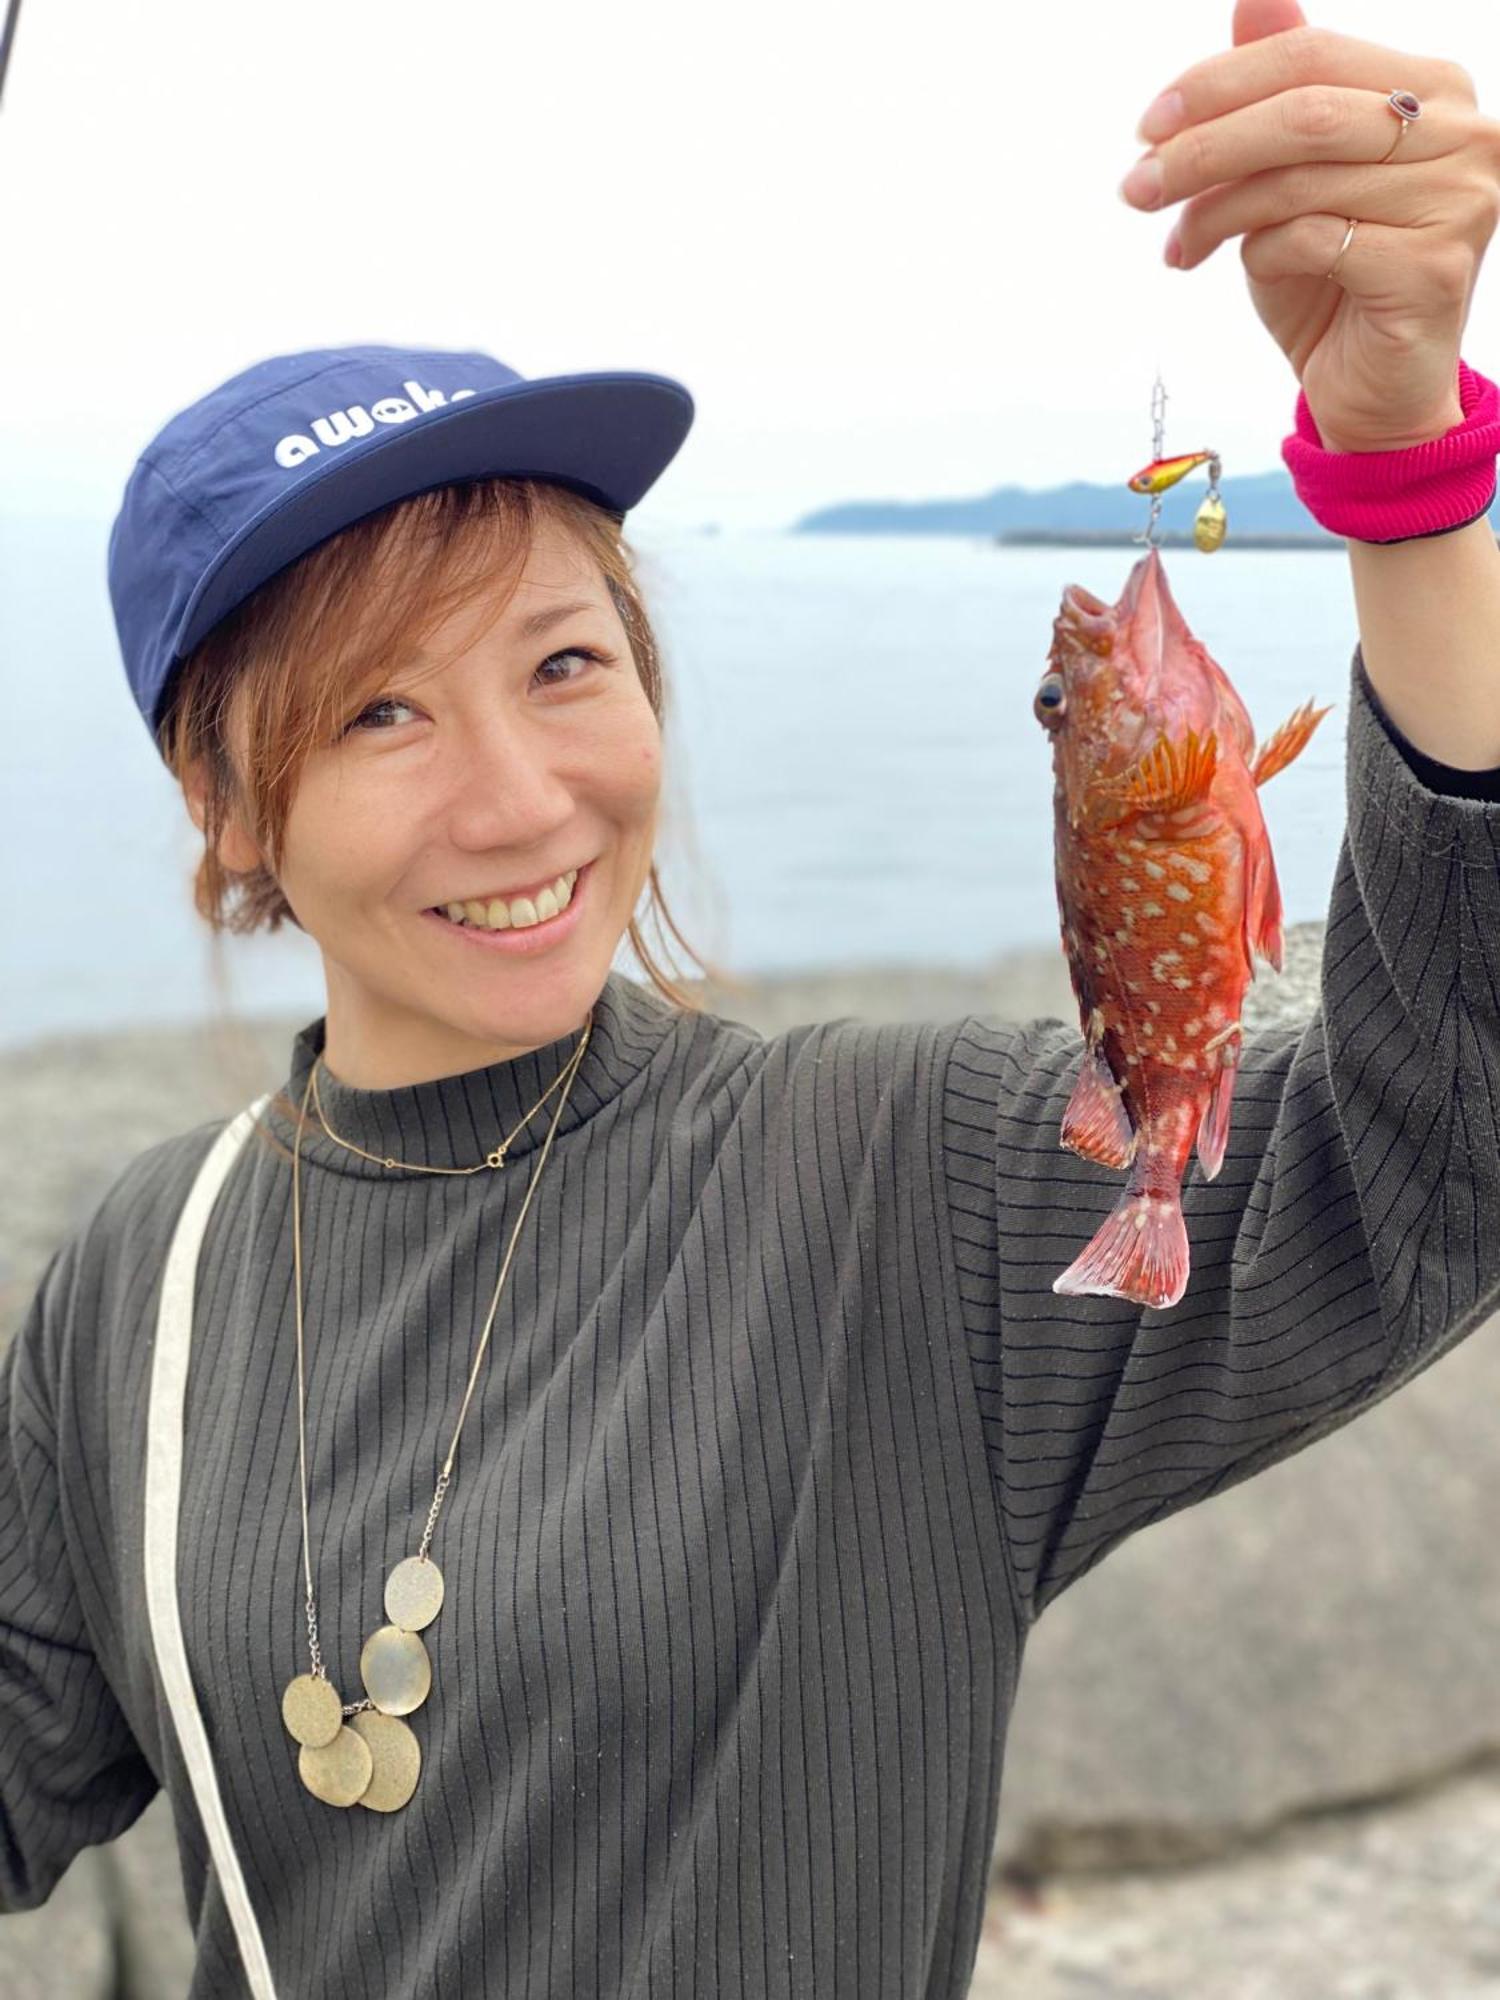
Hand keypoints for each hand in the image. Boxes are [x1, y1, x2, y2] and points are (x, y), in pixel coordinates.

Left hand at [1120, 0, 1499, 451]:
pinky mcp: (1433, 267)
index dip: (1220, 82)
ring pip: (1299, 178)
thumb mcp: (1293, 178)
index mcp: (1435, 88)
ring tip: (1177, 243)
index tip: (1147, 125)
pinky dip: (1258, 253)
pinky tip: (1245, 270)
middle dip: (1203, 148)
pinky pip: (1311, 240)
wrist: (1373, 392)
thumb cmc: (1329, 280)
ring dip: (1214, 211)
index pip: (1313, 55)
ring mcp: (1458, 199)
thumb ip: (1282, 91)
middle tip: (1136, 186)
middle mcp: (1463, 134)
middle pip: (1303, 113)